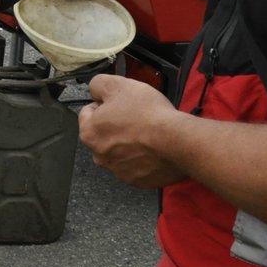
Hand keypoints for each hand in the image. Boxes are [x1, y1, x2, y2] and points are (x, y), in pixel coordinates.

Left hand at [79, 74, 185, 188]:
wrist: (178, 141)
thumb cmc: (147, 113)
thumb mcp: (118, 85)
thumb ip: (98, 85)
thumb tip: (95, 91)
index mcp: (89, 134)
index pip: (88, 113)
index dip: (105, 104)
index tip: (121, 103)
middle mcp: (99, 156)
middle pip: (104, 134)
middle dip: (116, 125)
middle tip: (137, 117)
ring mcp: (119, 171)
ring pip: (120, 151)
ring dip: (130, 143)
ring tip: (149, 133)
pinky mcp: (139, 181)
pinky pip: (137, 166)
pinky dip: (143, 158)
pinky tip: (155, 148)